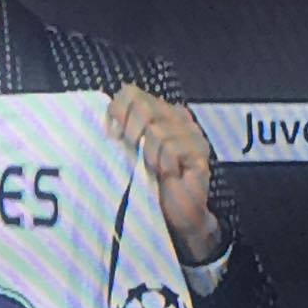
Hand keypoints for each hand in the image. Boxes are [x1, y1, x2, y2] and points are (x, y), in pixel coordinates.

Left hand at [105, 84, 221, 263]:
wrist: (173, 214)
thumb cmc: (148, 182)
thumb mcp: (127, 154)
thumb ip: (119, 132)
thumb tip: (108, 122)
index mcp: (157, 111)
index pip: (130, 93)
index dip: (117, 112)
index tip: (113, 136)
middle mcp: (176, 115)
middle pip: (144, 106)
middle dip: (131, 133)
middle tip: (134, 154)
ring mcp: (191, 131)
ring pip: (157, 130)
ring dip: (149, 156)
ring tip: (154, 169)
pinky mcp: (200, 150)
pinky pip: (172, 148)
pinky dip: (164, 164)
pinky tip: (169, 174)